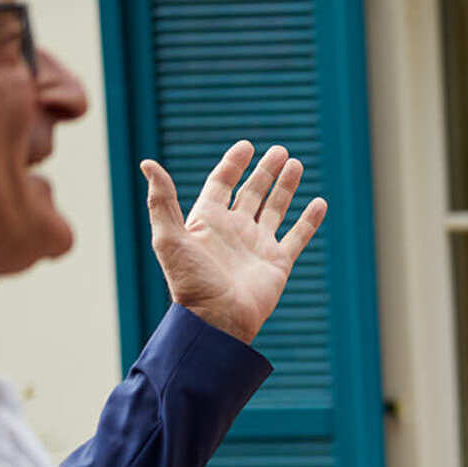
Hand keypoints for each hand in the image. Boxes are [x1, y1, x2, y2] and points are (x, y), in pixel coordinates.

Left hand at [141, 140, 326, 343]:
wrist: (217, 320)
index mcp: (208, 222)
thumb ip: (162, 201)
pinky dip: (309, 220)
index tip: (246, 146)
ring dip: (286, 187)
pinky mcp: (278, 262)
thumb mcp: (169, 238)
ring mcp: (257, 245)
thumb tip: (148, 163)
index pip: (221, 184)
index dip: (233, 164)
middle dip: (265, 171)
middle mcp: (234, 230)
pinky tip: (319, 203)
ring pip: (275, 209)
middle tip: (280, 151)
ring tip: (296, 165)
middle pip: (252, 192)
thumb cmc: (190, 282)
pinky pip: (297, 236)